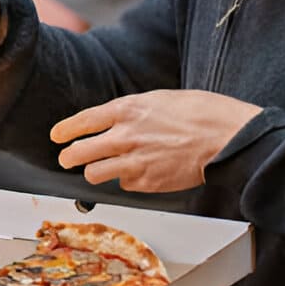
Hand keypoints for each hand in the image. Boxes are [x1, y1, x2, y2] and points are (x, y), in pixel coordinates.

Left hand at [50, 90, 260, 191]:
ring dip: (95, 172)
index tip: (57, 136)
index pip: (83, 121)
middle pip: (79, 152)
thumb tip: (116, 119)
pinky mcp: (147, 182)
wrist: (227, 138)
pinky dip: (129, 181)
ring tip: (99, 170)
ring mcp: (134, 161)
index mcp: (126, 110)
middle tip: (67, 159)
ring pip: (95, 174)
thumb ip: (132, 112)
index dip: (65, 130)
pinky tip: (142, 173)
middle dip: (69, 157)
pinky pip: (125, 185)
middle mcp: (124, 136)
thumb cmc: (201, 114)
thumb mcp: (159, 100)